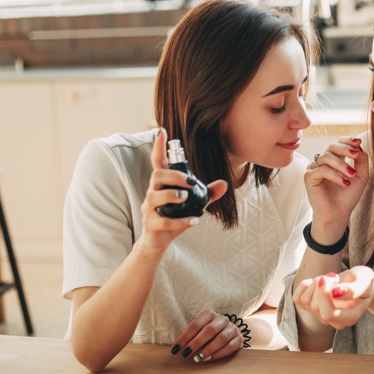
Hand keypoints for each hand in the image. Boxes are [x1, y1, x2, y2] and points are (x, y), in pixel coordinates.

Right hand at [136, 128, 227, 257]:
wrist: (158, 242)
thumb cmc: (174, 217)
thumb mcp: (194, 204)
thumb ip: (207, 193)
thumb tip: (224, 183)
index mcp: (163, 185)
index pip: (158, 162)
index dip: (159, 147)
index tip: (163, 131)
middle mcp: (153, 193)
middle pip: (157, 176)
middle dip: (174, 176)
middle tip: (191, 182)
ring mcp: (149, 209)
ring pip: (154, 197)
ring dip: (172, 196)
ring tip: (186, 199)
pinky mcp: (150, 224)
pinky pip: (162, 221)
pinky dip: (179, 221)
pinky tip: (193, 221)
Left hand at [171, 310, 245, 362]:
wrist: (228, 331)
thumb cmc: (208, 332)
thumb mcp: (199, 329)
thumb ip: (190, 336)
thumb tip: (178, 348)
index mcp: (210, 314)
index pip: (196, 324)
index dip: (185, 337)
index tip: (176, 349)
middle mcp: (222, 319)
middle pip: (210, 330)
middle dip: (196, 343)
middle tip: (186, 353)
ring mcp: (232, 328)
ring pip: (221, 338)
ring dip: (208, 350)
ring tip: (197, 358)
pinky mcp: (238, 338)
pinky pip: (230, 347)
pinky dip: (218, 354)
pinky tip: (208, 359)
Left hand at [292, 265, 373, 329]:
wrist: (358, 282)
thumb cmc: (364, 282)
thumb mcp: (365, 281)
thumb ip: (353, 289)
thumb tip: (335, 293)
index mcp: (349, 318)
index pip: (328, 314)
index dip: (324, 295)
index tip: (330, 277)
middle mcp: (333, 321)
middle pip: (315, 306)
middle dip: (322, 285)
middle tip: (334, 276)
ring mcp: (320, 315)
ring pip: (305, 300)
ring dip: (315, 283)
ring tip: (329, 279)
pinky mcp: (310, 307)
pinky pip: (297, 297)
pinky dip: (305, 285)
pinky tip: (317, 282)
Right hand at [305, 137, 368, 240]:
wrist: (339, 214)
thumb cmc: (347, 196)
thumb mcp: (361, 176)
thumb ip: (362, 161)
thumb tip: (359, 147)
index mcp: (333, 160)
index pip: (338, 144)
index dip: (347, 140)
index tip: (358, 142)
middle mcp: (322, 162)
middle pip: (331, 147)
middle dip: (345, 149)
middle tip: (356, 155)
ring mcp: (314, 168)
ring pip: (326, 157)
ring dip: (342, 164)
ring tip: (352, 174)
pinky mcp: (309, 177)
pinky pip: (322, 170)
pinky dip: (335, 175)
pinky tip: (345, 183)